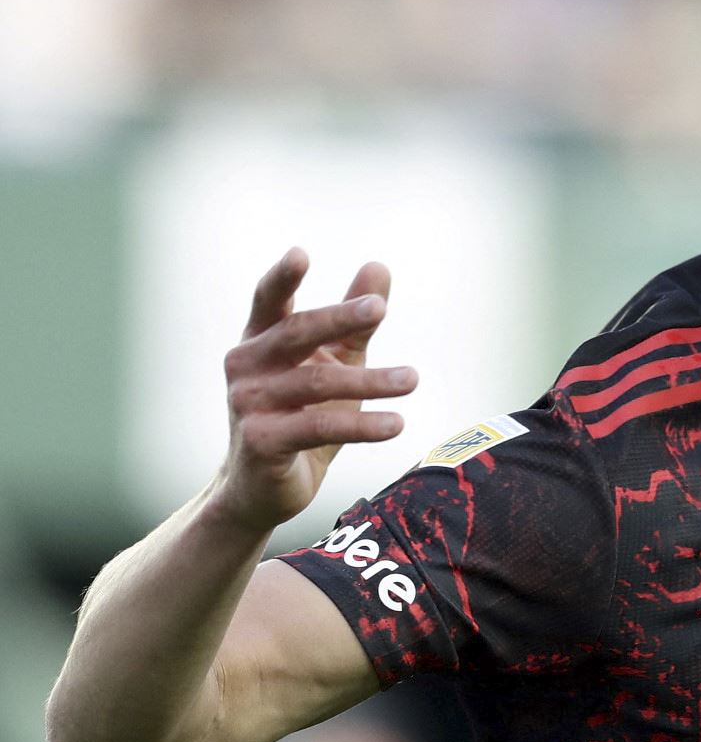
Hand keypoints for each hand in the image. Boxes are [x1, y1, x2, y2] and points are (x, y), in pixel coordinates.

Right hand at [211, 249, 418, 531]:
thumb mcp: (333, 363)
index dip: (282, 277)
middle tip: (380, 309)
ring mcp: (249, 404)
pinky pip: (320, 427)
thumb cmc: (301, 415)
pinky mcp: (263, 442)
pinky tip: (397, 424)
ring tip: (413, 379)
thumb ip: (355, 321)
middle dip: (339, 318)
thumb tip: (379, 265)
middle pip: (296, 333)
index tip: (301, 253)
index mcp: (260, 340)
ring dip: (371, 380)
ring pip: (316, 383)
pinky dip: (363, 425)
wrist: (263, 488)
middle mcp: (246, 366)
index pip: (268, 300)